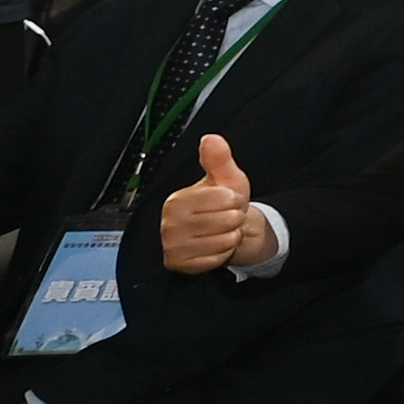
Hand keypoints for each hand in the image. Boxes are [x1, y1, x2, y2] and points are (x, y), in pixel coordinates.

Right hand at [162, 134, 272, 276]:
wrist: (223, 230)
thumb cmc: (223, 203)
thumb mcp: (225, 178)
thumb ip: (218, 159)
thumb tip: (211, 138)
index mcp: (176, 201)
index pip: (223, 198)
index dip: (234, 198)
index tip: (227, 199)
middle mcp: (169, 224)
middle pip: (226, 220)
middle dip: (234, 217)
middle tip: (225, 216)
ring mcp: (173, 246)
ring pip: (224, 240)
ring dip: (230, 235)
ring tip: (221, 229)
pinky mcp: (180, 265)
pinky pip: (217, 259)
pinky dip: (223, 252)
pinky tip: (215, 245)